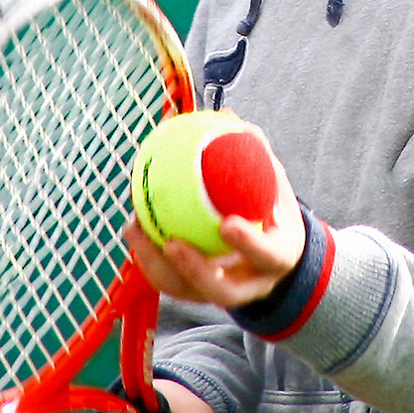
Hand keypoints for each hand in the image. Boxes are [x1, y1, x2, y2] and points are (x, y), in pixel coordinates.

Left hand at [126, 128, 306, 309]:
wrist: (277, 257)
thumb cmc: (273, 212)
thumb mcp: (275, 185)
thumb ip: (256, 155)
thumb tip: (228, 116)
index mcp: (278, 257)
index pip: (267, 254)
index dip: (247, 243)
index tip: (227, 222)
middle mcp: (253, 284)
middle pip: (224, 291)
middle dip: (196, 270)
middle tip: (172, 243)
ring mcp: (225, 295)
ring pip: (189, 292)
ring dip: (158, 266)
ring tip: (137, 230)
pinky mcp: (200, 296)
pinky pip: (171, 284)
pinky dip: (150, 260)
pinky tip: (135, 230)